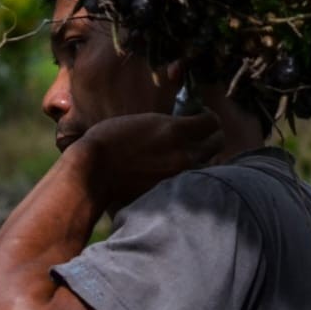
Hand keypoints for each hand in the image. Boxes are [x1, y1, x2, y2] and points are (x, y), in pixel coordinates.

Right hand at [70, 111, 224, 212]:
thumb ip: (168, 125)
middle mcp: (183, 154)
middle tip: (201, 134)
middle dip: (212, 135)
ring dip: (202, 157)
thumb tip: (185, 126)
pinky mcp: (170, 192)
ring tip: (188, 153)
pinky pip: (192, 181)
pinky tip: (176, 170)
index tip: (201, 116)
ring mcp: (178, 176)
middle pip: (217, 142)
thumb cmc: (108, 140)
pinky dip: (190, 174)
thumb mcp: (142, 121)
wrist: (93, 172)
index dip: (209, 117)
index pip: (213, 122)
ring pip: (208, 164)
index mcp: (174, 130)